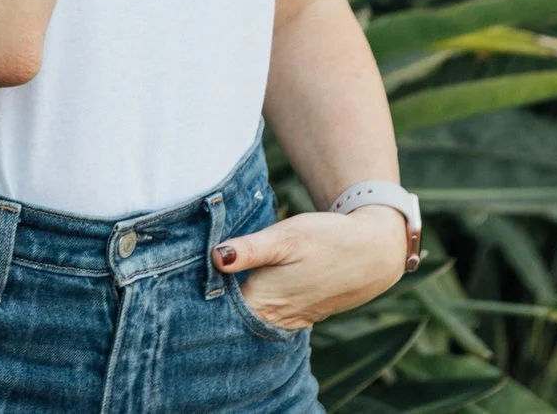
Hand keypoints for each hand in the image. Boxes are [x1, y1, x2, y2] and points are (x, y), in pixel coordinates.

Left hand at [213, 204, 406, 331]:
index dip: (200, 294)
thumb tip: (216, 257)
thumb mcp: (285, 236)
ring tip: (217, 280)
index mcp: (264, 301)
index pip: (218, 309)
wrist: (372, 251)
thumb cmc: (326, 239)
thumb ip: (250, 249)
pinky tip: (249, 288)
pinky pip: (270, 317)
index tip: (184, 275)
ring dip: (235, 304)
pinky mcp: (301, 315)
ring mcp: (290, 320)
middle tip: (194, 274)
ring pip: (251, 318)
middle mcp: (275, 318)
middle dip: (214, 300)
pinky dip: (256, 306)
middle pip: (233, 317)